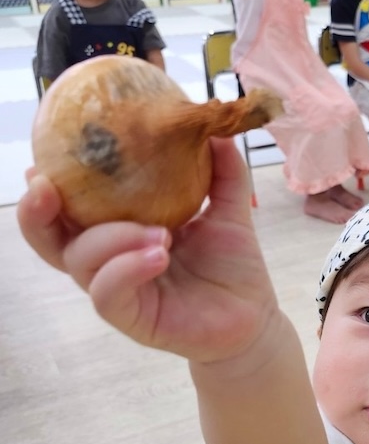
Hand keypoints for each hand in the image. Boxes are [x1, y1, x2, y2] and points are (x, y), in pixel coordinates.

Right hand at [17, 138, 272, 365]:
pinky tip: (158, 255)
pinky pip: (108, 293)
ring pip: (80, 261)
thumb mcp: (229, 208)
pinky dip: (126, 268)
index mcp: (120, 229)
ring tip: (159, 232)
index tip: (42, 159)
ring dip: (110, 237)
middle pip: (50, 239)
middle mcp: (109, 260)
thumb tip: (214, 125)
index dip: (46, 185)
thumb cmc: (231, 264)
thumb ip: (221, 168)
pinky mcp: (133, 318)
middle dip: (37, 212)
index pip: (68, 208)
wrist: (255, 315)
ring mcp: (118, 290)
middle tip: (45, 186)